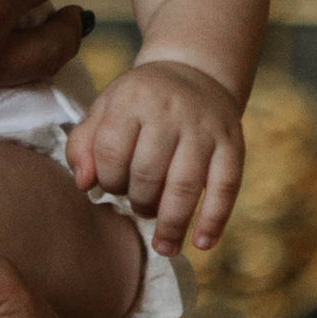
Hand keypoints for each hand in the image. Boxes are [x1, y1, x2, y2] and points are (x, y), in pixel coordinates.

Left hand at [67, 59, 243, 255]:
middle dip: (139, 201)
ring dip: (172, 223)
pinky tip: (202, 243)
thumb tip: (84, 184)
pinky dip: (214, 219)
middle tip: (139, 206)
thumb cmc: (140, 102)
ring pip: (185, 185)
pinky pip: (226, 187)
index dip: (107, 180)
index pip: (111, 152)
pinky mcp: (233, 143)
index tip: (111, 186)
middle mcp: (170, 111)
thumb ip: (83, 145)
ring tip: (164, 245)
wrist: (194, 72)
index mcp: (132, 100)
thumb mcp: (105, 109)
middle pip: (148, 173)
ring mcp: (204, 128)